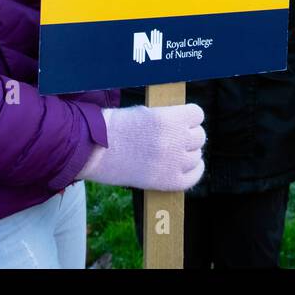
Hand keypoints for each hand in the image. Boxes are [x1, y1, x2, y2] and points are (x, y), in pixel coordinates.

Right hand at [79, 104, 204, 191]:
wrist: (95, 151)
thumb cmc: (116, 127)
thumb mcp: (145, 112)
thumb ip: (168, 117)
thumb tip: (187, 124)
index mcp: (169, 118)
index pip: (197, 114)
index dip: (189, 116)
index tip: (181, 120)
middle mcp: (175, 140)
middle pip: (199, 136)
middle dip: (188, 135)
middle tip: (174, 138)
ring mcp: (173, 162)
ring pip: (197, 156)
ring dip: (188, 153)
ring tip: (174, 153)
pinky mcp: (168, 181)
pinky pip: (194, 177)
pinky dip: (194, 171)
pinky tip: (188, 167)